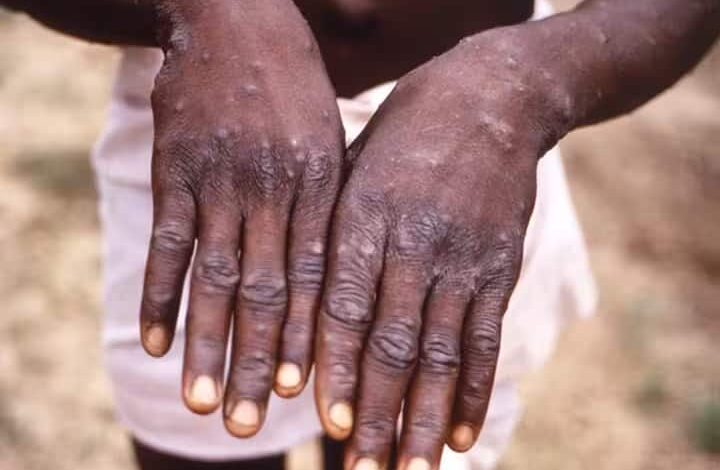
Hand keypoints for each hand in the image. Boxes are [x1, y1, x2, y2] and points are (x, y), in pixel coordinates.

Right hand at [138, 0, 343, 436]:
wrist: (237, 18)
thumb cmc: (294, 88)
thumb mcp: (331, 139)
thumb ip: (330, 206)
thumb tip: (336, 277)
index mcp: (320, 186)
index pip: (318, 279)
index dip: (312, 340)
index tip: (308, 395)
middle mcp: (273, 191)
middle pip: (267, 293)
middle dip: (260, 361)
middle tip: (254, 424)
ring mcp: (220, 181)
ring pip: (214, 279)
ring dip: (208, 345)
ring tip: (203, 402)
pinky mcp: (176, 171)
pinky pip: (166, 243)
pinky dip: (158, 295)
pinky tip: (152, 343)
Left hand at [314, 28, 568, 468]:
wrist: (490, 98)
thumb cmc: (403, 136)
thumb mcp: (354, 167)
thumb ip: (333, 234)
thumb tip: (301, 311)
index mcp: (365, 216)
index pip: (345, 306)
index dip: (336, 367)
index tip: (325, 421)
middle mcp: (414, 243)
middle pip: (393, 342)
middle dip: (376, 411)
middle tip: (361, 467)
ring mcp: (463, 257)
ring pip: (441, 352)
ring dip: (423, 417)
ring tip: (409, 469)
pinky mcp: (500, 267)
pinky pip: (485, 338)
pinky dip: (473, 390)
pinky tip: (460, 433)